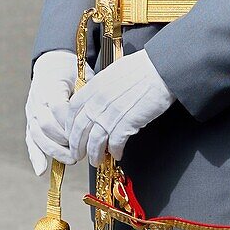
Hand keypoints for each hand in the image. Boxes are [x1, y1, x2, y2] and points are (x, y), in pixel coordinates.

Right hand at [25, 49, 92, 174]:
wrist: (52, 64)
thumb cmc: (72, 71)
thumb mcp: (83, 75)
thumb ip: (89, 92)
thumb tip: (103, 111)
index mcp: (51, 86)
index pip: (59, 108)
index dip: (72, 123)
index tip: (87, 131)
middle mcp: (37, 100)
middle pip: (47, 125)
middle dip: (65, 140)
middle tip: (83, 150)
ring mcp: (32, 112)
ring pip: (37, 135)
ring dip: (54, 150)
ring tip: (72, 159)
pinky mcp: (30, 121)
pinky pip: (30, 140)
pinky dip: (35, 156)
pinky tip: (42, 170)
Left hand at [66, 49, 174, 166]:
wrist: (160, 70)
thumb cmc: (142, 68)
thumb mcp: (114, 72)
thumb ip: (102, 87)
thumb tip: (99, 98)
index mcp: (94, 87)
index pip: (72, 111)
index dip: (69, 126)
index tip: (71, 134)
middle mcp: (98, 102)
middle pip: (79, 130)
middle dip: (77, 146)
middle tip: (78, 154)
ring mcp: (110, 114)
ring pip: (94, 142)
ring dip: (94, 154)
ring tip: (95, 161)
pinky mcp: (126, 124)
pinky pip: (115, 144)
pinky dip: (115, 152)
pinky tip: (117, 155)